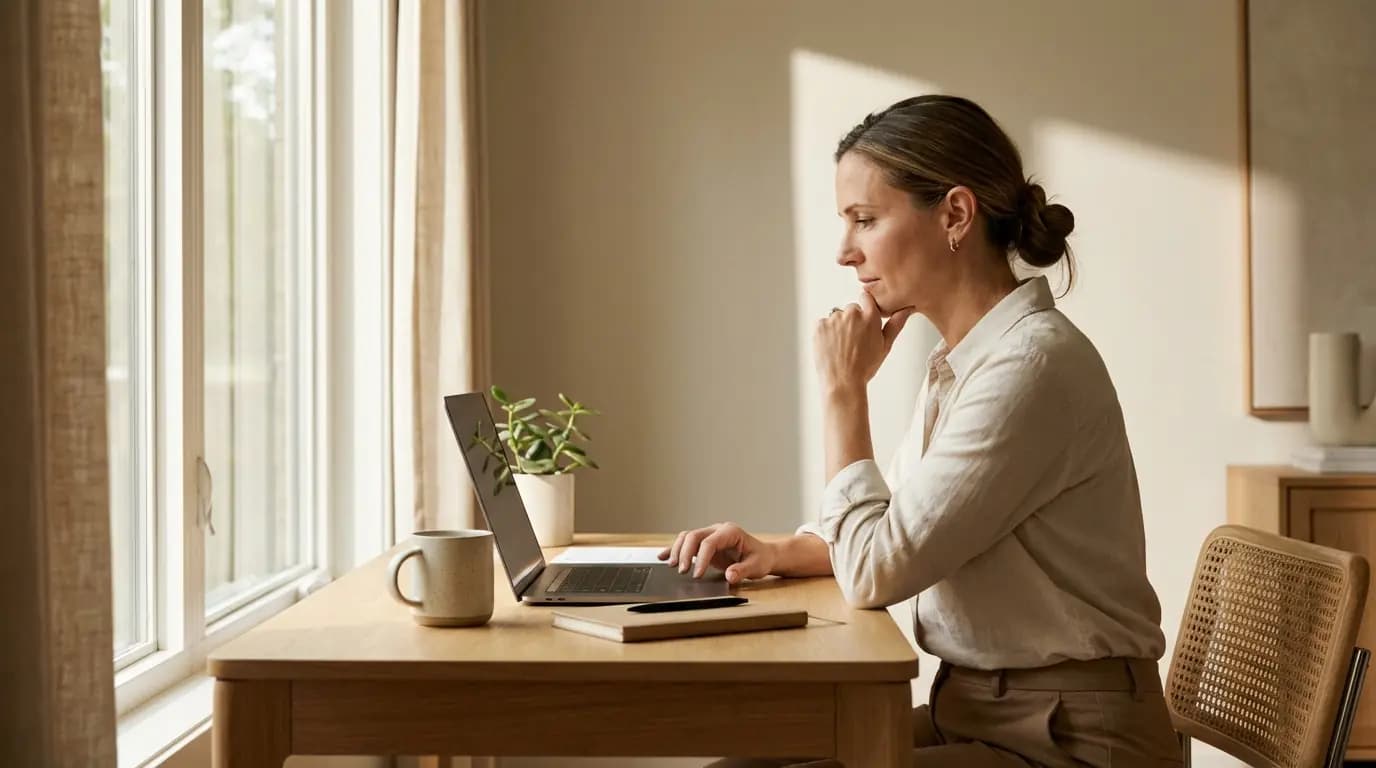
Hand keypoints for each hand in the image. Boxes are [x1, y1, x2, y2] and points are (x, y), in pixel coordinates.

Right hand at [658, 522, 776, 584]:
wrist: (762, 555)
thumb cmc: (760, 558)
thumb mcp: (756, 566)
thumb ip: (742, 571)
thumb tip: (730, 576)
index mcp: (730, 532)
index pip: (709, 542)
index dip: (700, 558)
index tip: (696, 575)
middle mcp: (717, 530)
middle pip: (693, 536)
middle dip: (684, 553)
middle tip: (682, 572)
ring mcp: (709, 535)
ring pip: (686, 537)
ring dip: (677, 550)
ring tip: (672, 566)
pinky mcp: (704, 543)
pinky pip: (686, 543)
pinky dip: (674, 549)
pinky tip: (662, 557)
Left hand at [814, 289, 913, 393]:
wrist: (842, 382)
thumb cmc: (865, 367)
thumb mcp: (885, 346)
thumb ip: (896, 324)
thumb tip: (907, 309)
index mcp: (870, 317)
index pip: (866, 298)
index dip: (865, 310)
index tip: (863, 321)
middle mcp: (852, 314)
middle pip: (851, 309)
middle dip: (852, 321)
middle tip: (853, 341)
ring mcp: (834, 319)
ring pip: (837, 317)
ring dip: (838, 327)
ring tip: (842, 347)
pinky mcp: (820, 326)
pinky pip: (823, 324)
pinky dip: (825, 333)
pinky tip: (831, 347)